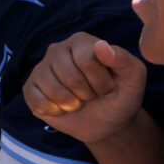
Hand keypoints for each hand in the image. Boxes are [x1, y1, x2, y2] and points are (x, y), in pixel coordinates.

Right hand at [24, 34, 146, 144]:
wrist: (107, 122)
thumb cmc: (121, 95)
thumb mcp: (133, 77)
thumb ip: (123, 59)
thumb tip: (101, 45)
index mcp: (81, 42)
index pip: (86, 59)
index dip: (101, 82)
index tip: (109, 89)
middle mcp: (57, 50)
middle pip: (69, 76)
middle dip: (86, 94)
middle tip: (92, 96)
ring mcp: (41, 68)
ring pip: (53, 90)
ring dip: (72, 105)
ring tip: (79, 102)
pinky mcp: (30, 88)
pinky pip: (37, 101)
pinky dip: (55, 111)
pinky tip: (63, 108)